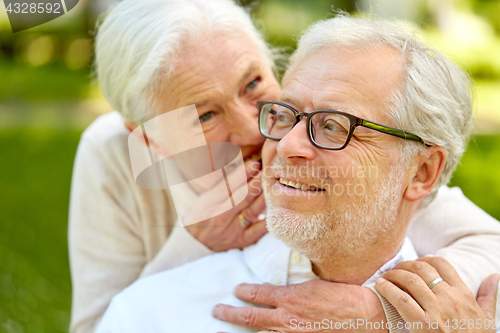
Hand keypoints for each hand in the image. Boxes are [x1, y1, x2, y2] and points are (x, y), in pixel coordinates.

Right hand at [185, 158, 267, 251]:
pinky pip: (256, 232)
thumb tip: (246, 165)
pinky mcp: (241, 241)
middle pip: (241, 198)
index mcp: (209, 202)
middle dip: (255, 183)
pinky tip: (275, 211)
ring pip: (251, 212)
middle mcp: (220, 216)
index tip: (255, 163)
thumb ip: (225, 183)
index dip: (242, 174)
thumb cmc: (203, 213)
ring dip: (264, 198)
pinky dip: (266, 222)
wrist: (196, 242)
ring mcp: (231, 230)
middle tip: (267, 171)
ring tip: (273, 187)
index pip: (228, 186)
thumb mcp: (206, 196)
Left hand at [212, 279, 387, 331]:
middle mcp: (288, 318)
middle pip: (250, 317)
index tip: (236, 289)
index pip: (258, 293)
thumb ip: (295, 288)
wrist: (369, 317)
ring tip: (222, 329)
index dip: (244, 291)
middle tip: (216, 310)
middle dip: (230, 314)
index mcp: (291, 297)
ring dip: (239, 332)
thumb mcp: (317, 284)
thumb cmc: (346, 296)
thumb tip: (279, 290)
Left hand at [375, 256, 499, 332]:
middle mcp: (450, 298)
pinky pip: (400, 298)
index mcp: (463, 294)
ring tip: (385, 277)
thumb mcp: (487, 319)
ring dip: (393, 274)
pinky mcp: (422, 324)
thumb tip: (493, 276)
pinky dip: (387, 288)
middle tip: (395, 269)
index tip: (414, 264)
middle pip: (421, 268)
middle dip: (405, 265)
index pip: (441, 264)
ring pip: (409, 280)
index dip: (423, 259)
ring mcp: (436, 310)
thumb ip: (487, 296)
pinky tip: (380, 285)